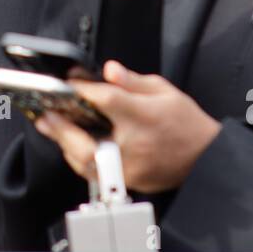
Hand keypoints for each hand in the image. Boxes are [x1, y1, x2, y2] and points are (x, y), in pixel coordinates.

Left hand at [36, 60, 220, 192]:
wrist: (206, 158)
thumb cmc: (186, 123)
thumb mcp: (164, 91)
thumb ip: (132, 82)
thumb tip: (109, 70)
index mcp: (143, 116)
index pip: (105, 100)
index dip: (82, 90)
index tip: (68, 83)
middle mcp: (134, 144)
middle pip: (86, 140)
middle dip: (60, 128)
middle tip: (45, 116)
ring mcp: (130, 167)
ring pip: (86, 162)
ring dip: (65, 145)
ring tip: (52, 129)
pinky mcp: (130, 181)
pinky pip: (96, 174)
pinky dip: (81, 159)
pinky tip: (72, 146)